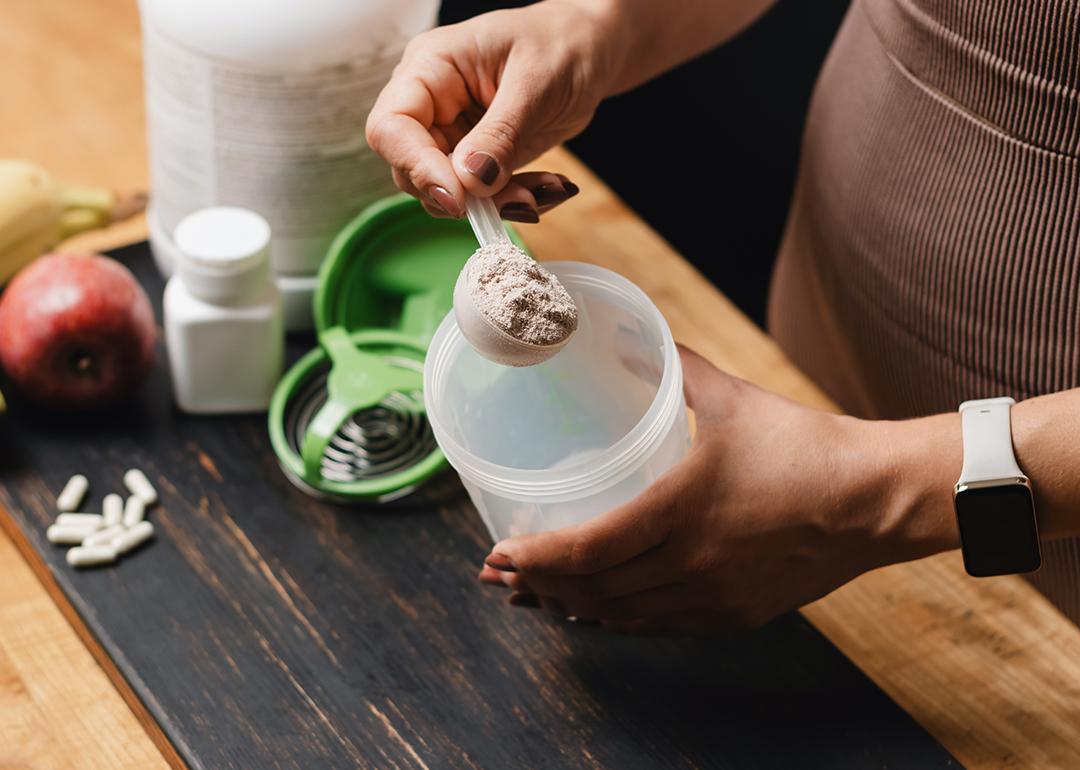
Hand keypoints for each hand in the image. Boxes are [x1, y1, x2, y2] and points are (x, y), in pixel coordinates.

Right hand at [366, 1, 621, 221]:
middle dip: (464, 195)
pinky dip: (515, 200)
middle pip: (412, 170)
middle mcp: (432, 106)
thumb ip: (500, 132)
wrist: (589, 51)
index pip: (392, 126)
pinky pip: (482, 196)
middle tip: (522, 200)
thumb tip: (470, 181)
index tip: (458, 197)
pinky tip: (552, 187)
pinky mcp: (479, 160)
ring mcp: (453, 136)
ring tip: (547, 190)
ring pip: (449, 193)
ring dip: (497, 204)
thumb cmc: (560, 43)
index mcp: (430, 68)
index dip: (416, 166)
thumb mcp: (534, 82)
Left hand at [479, 346, 960, 635]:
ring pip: (623, 616)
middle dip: (540, 587)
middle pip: (595, 591)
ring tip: (536, 599)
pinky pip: (660, 628)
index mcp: (681, 512)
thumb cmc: (803, 447)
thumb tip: (630, 339)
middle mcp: (690, 566)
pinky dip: (620, 622)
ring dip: (573, 609)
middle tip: (501, 577)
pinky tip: (599, 615)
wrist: (874, 499)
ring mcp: (712, 598)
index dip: (537, 558)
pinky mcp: (735, 614)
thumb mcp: (731, 397)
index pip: (588, 550)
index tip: (501, 555)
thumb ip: (674, 366)